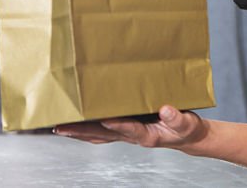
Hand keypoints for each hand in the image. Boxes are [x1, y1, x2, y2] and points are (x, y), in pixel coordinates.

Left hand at [54, 105, 208, 151]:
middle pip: (102, 135)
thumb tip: (166, 110)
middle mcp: (132, 136)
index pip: (128, 128)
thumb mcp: (187, 123)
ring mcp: (127, 133)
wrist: (187, 136)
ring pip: (98, 135)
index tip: (103, 118)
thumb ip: (177, 118)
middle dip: (81, 131)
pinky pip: (102, 131)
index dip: (116, 124)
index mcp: (147, 134)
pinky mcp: (126, 128)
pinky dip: (87, 128)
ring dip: (79, 132)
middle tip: (60, 128)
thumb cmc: (186, 129)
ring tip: (59, 128)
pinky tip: (76, 124)